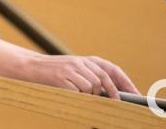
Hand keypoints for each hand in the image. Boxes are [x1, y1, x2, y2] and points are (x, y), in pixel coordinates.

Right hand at [23, 54, 138, 98]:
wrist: (30, 67)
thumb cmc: (54, 72)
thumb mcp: (74, 69)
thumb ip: (90, 75)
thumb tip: (111, 92)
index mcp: (86, 59)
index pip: (111, 69)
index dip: (125, 81)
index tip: (135, 94)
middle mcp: (80, 62)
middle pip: (104, 79)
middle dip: (112, 94)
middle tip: (116, 105)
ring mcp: (71, 70)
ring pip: (92, 88)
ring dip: (89, 96)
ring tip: (79, 95)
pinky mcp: (62, 78)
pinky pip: (78, 92)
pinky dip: (78, 97)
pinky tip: (70, 94)